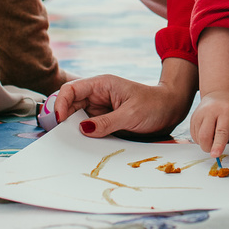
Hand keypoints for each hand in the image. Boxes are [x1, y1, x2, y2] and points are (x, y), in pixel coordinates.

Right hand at [53, 67, 194, 139]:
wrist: (170, 109)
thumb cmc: (154, 105)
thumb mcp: (131, 114)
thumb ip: (107, 122)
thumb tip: (83, 130)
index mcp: (101, 84)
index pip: (71, 89)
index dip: (60, 103)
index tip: (58, 121)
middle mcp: (97, 94)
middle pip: (69, 103)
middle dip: (62, 118)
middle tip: (60, 136)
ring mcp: (99, 107)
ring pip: (75, 116)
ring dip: (71, 128)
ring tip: (70, 142)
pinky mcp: (103, 119)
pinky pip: (87, 126)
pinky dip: (82, 134)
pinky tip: (81, 143)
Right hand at [190, 91, 228, 157]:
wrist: (218, 94)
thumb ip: (228, 135)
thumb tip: (215, 148)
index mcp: (225, 112)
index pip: (221, 131)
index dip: (218, 145)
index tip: (215, 155)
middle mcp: (210, 112)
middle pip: (205, 136)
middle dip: (209, 148)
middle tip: (215, 147)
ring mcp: (199, 114)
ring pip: (198, 138)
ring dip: (205, 143)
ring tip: (213, 134)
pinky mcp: (192, 118)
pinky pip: (194, 136)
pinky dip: (200, 140)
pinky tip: (207, 132)